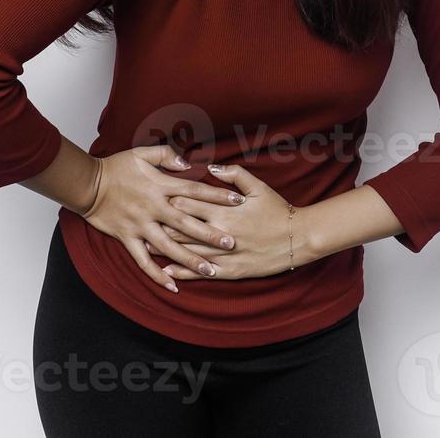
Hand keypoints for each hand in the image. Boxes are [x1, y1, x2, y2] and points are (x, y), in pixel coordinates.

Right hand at [79, 145, 244, 292]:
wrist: (88, 184)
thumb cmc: (116, 167)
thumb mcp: (142, 154)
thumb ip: (167, 156)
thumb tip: (188, 163)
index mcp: (160, 186)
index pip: (195, 191)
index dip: (218, 196)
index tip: (239, 202)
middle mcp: (153, 208)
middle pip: (187, 223)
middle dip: (210, 234)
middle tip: (232, 243)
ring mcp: (141, 225)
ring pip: (169, 247)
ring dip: (190, 259)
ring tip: (210, 270)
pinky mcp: (127, 239)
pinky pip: (143, 260)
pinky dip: (157, 274)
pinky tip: (172, 286)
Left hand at [156, 163, 297, 280]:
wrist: (298, 239)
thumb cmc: (278, 210)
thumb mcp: (259, 187)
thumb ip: (234, 174)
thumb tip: (211, 167)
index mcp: (225, 210)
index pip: (190, 203)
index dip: (169, 199)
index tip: (153, 195)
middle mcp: (220, 233)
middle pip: (183, 227)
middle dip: (160, 223)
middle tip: (140, 218)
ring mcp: (225, 254)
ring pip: (189, 251)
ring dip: (167, 248)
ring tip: (146, 244)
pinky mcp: (232, 270)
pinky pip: (203, 272)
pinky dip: (184, 271)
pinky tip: (168, 271)